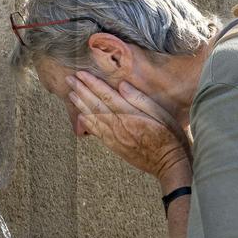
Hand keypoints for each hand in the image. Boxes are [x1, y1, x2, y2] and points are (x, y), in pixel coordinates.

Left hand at [65, 71, 192, 185]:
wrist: (168, 164)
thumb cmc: (169, 137)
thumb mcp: (161, 113)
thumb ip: (140, 99)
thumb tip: (122, 85)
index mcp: (129, 115)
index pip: (106, 95)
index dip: (91, 83)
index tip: (81, 73)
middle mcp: (118, 126)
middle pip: (95, 104)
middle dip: (81, 90)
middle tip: (69, 79)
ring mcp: (114, 137)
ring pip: (92, 118)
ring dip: (80, 104)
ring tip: (70, 93)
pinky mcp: (115, 146)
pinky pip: (96, 133)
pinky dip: (86, 123)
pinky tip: (80, 117)